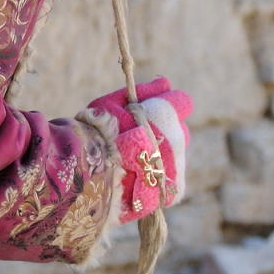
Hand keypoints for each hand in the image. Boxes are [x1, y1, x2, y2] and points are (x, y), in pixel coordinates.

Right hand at [85, 78, 191, 222]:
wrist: (91, 175)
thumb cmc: (97, 132)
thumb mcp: (114, 102)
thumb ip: (143, 91)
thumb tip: (165, 83)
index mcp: (165, 114)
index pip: (181, 101)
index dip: (165, 104)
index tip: (150, 108)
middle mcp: (178, 139)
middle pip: (179, 130)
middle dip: (163, 130)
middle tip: (136, 136)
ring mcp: (178, 167)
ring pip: (175, 154)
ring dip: (160, 153)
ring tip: (133, 160)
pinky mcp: (174, 191)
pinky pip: (172, 177)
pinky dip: (158, 176)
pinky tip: (138, 177)